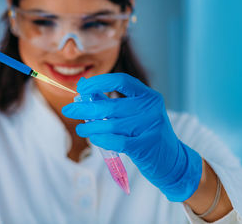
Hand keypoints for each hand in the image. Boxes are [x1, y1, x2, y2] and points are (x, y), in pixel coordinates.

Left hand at [62, 73, 202, 201]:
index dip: (98, 81)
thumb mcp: (134, 113)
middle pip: (111, 105)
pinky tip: (93, 138)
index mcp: (148, 95)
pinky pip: (116, 141)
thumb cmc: (146, 133)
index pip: (121, 80)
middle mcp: (151, 108)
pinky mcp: (145, 146)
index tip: (81, 86)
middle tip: (69, 110)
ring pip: (110, 124)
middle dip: (85, 108)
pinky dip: (101, 139)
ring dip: (90, 127)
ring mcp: (150, 127)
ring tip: (81, 129)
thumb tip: (84, 90)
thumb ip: (112, 101)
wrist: (172, 160)